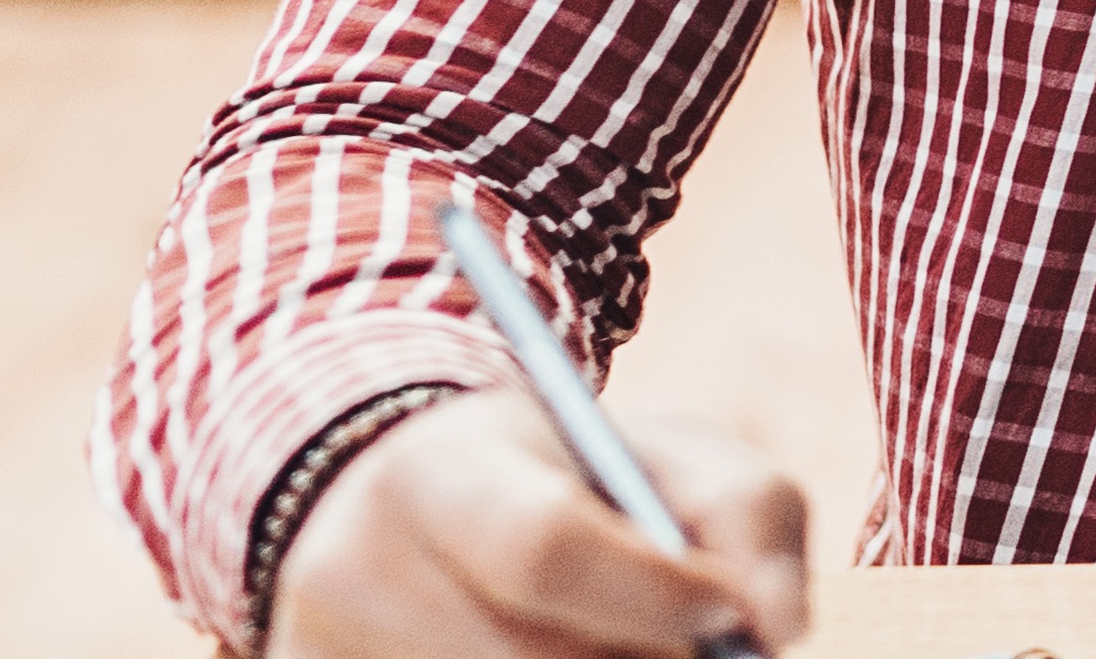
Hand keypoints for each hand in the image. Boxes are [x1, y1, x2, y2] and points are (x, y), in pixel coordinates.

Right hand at [265, 389, 807, 658]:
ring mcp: (323, 652)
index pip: (542, 547)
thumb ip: (751, 517)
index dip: (652, 594)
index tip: (723, 612)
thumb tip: (773, 630)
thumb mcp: (670, 455)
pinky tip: (556, 656)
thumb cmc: (575, 483)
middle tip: (678, 644)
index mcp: (437, 471)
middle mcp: (352, 567)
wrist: (418, 509)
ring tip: (607, 641)